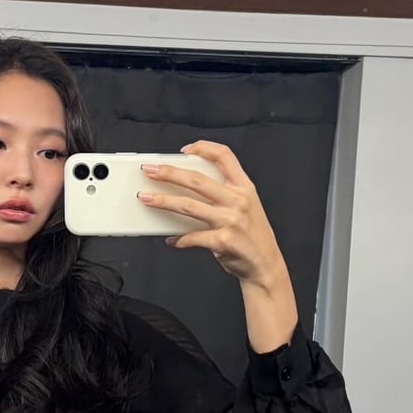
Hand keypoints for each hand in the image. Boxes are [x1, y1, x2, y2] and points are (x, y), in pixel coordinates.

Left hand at [138, 140, 286, 290]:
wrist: (266, 265)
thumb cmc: (253, 235)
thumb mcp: (247, 205)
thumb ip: (224, 192)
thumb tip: (188, 187)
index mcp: (244, 187)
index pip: (224, 155)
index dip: (203, 148)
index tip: (184, 150)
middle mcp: (238, 200)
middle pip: (196, 179)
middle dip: (169, 173)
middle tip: (150, 171)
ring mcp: (230, 221)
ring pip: (188, 206)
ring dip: (163, 201)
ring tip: (147, 198)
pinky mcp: (222, 241)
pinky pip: (193, 237)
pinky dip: (179, 239)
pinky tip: (172, 240)